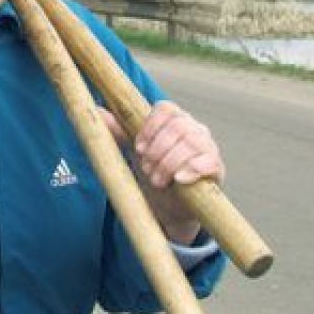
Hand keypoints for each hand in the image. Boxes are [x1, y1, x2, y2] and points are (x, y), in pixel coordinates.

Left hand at [99, 101, 224, 244]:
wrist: (168, 204)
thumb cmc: (153, 170)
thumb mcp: (134, 151)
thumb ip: (118, 131)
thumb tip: (97, 111)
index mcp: (174, 119)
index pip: (166, 108)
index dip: (150, 127)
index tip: (138, 148)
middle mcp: (194, 128)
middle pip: (178, 126)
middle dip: (158, 149)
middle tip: (146, 168)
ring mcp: (207, 147)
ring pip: (192, 143)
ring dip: (169, 163)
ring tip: (157, 180)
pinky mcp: (216, 168)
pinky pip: (210, 161)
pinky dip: (193, 168)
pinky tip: (179, 179)